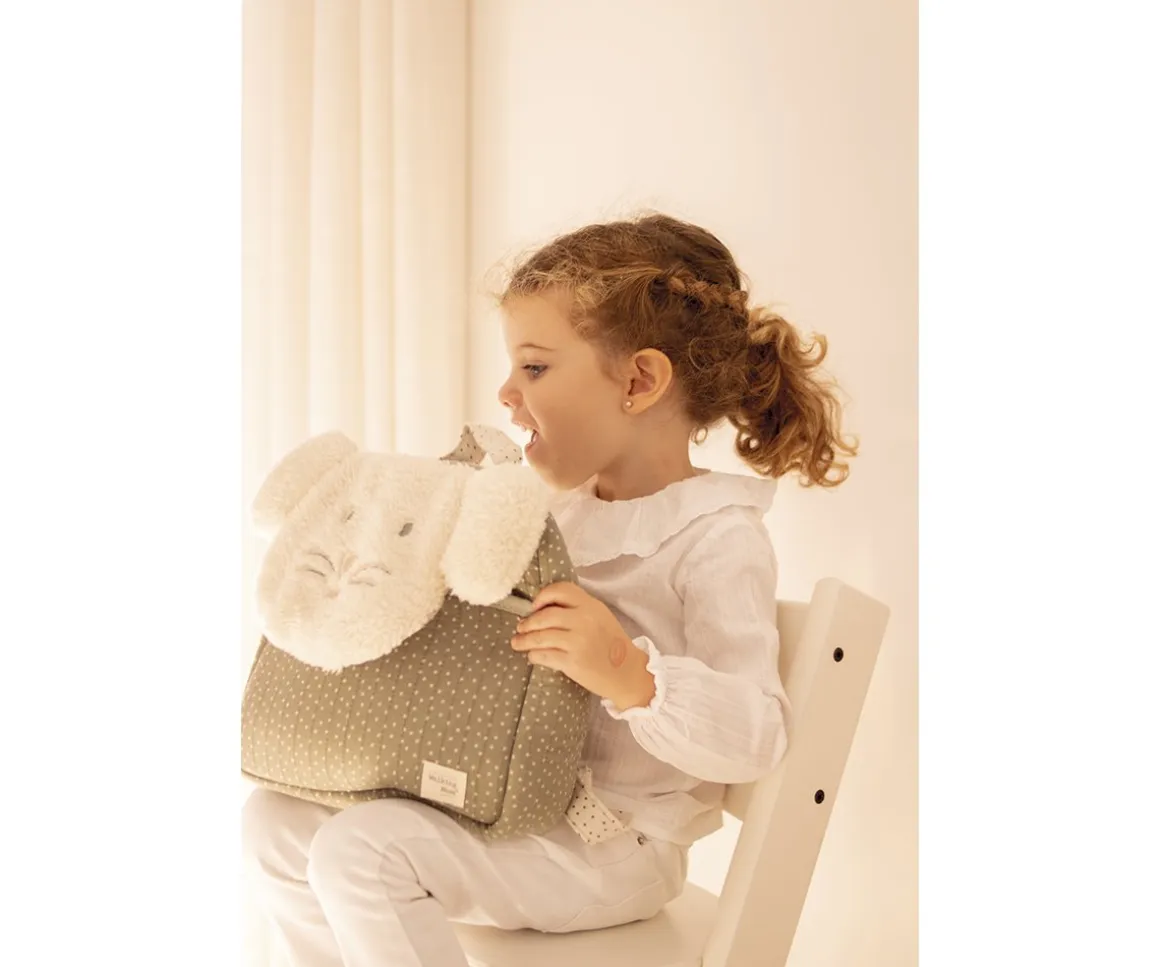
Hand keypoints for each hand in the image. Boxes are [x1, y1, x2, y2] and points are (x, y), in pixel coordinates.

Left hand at [510, 582, 655, 711]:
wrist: (627, 673)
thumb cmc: (611, 645)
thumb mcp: (600, 617)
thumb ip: (578, 609)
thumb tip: (543, 609)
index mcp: (591, 605)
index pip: (561, 590)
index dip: (543, 596)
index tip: (534, 606)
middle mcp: (584, 620)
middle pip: (545, 615)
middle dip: (527, 622)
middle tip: (520, 627)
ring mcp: (578, 641)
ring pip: (540, 636)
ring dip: (524, 640)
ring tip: (517, 643)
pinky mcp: (573, 662)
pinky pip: (544, 655)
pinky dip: (534, 655)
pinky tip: (532, 656)